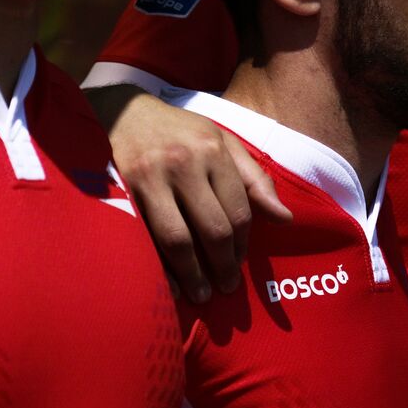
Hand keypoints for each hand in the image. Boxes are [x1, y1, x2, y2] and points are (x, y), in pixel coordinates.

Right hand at [86, 85, 291, 303]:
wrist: (123, 113)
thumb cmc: (181, 132)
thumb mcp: (222, 142)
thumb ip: (255, 180)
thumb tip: (286, 220)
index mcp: (213, 151)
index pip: (238, 210)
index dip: (243, 244)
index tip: (241, 262)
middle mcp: (184, 164)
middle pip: (212, 228)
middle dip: (223, 265)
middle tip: (227, 287)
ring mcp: (150, 178)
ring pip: (177, 239)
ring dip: (193, 274)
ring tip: (202, 295)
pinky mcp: (121, 192)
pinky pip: (144, 239)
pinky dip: (158, 268)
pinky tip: (170, 286)